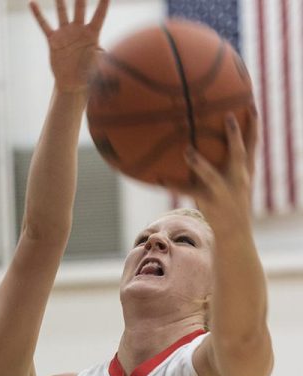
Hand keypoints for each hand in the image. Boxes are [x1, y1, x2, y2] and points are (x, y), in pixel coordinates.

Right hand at [30, 0, 109, 92]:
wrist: (72, 84)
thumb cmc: (88, 75)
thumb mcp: (96, 66)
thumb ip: (99, 56)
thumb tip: (102, 52)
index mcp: (92, 34)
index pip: (99, 15)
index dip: (103, 3)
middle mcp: (79, 29)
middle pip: (80, 7)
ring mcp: (65, 33)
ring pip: (62, 11)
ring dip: (60, 0)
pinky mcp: (53, 40)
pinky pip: (44, 25)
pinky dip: (38, 14)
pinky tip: (32, 3)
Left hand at [182, 109, 257, 231]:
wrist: (235, 231)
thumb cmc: (235, 199)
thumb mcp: (243, 179)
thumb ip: (238, 159)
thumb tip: (226, 135)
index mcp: (246, 170)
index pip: (254, 144)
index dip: (254, 124)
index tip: (251, 105)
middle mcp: (237, 178)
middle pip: (238, 153)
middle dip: (234, 136)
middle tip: (228, 116)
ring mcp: (223, 191)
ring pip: (211, 175)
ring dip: (199, 163)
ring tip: (187, 150)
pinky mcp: (208, 201)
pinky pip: (187, 191)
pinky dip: (172, 184)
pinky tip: (159, 178)